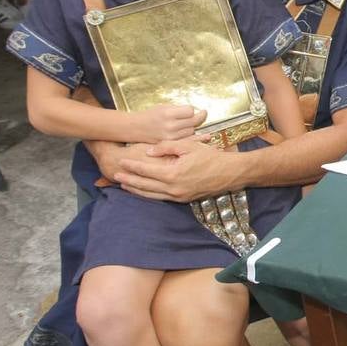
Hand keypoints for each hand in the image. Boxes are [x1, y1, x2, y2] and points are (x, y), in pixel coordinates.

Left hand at [114, 138, 234, 202]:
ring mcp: (178, 196)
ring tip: (124, 185)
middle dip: (129, 180)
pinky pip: (161, 198)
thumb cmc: (211, 156)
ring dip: (136, 190)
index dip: (132, 166)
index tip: (121, 161)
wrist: (230, 173)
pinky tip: (144, 191)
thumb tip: (149, 151)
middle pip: (144, 185)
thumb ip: (166, 147)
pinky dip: (149, 194)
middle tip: (115, 176)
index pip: (146, 170)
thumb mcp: (189, 146)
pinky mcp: (184, 199)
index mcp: (172, 174)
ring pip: (151, 195)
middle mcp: (173, 188)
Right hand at [130, 104, 206, 141]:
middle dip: (197, 117)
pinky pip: (185, 139)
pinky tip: (183, 131)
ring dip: (191, 127)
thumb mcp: (163, 107)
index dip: (191, 110)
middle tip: (199, 114)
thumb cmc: (149, 116)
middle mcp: (170, 126)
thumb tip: (195, 111)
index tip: (190, 110)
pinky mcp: (169, 144)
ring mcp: (170, 137)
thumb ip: (179, 109)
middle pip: (194, 122)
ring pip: (191, 131)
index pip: (190, 111)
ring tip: (184, 124)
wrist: (134, 128)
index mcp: (168, 114)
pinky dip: (186, 135)